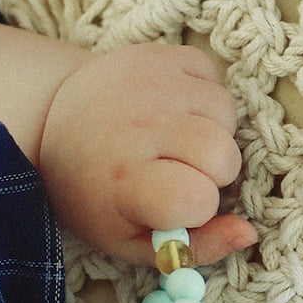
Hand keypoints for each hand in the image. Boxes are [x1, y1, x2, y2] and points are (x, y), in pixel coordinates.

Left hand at [38, 42, 256, 267]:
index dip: (199, 208)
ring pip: (227, 114)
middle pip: (223, 155)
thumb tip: (250, 233)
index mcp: (124, 181)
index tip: (172, 206)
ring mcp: (149, 83)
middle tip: (181, 173)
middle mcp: (137, 126)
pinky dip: (205, 100)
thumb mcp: (132, 241)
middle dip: (215, 173)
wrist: (53, 122)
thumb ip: (195, 248)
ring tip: (179, 142)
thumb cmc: (99, 196)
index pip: (199, 198)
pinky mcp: (158, 54)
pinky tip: (177, 112)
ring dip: (214, 134)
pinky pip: (215, 78)